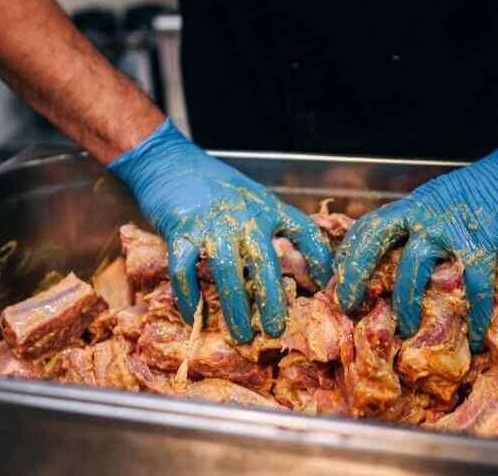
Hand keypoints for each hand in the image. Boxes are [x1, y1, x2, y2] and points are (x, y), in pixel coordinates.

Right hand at [109, 119, 332, 342]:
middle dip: (272, 299)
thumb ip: (270, 227)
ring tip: (241, 335)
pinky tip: (195, 315)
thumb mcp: (252, 199)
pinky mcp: (180, 231)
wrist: (171, 162)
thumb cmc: (214, 185)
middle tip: (276, 328)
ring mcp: (212, 224)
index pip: (304, 230)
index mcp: (267, 207)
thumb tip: (293, 268)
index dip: (320, 259)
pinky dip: (189, 296)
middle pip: (265, 262)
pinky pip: (185, 270)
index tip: (326, 286)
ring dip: (235, 307)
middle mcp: (244, 216)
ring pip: (228, 271)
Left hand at [333, 145, 497, 349]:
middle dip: (357, 275)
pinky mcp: (483, 242)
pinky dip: (475, 314)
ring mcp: (451, 228)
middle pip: (377, 242)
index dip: (348, 254)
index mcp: (412, 206)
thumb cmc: (485, 188)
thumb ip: (421, 225)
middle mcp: (424, 215)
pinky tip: (474, 335)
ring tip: (406, 329)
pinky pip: (474, 285)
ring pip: (414, 268)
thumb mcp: (439, 201)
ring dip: (407, 302)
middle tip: (348, 305)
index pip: (368, 227)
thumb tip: (405, 263)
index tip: (335, 279)